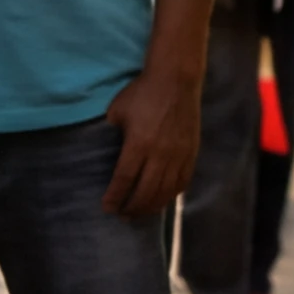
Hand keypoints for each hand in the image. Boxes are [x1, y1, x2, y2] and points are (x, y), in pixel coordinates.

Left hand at [103, 58, 203, 215]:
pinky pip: (181, 183)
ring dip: (150, 207)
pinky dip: (170, 195)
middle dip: (131, 208)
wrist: (176, 79)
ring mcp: (178, 155)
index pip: (124, 180)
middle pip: (145, 192)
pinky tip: (160, 199)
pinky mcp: (191, 153)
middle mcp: (160, 154)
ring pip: (165, 192)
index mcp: (139, 143)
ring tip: (139, 212)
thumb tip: (102, 152)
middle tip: (121, 214)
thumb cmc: (142, 92)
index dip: (115, 197)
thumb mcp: (118, 111)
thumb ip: (110, 134)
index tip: (106, 207)